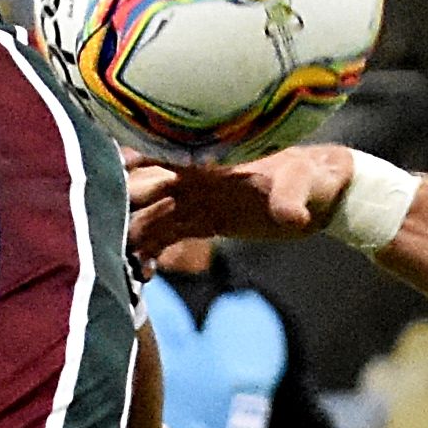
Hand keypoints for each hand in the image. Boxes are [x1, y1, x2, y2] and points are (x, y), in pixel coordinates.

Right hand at [124, 143, 353, 259]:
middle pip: (144, 187)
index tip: (110, 180)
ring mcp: (197, 199)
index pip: (160, 155)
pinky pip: (168, 235)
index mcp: (209, 158)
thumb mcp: (305, 181)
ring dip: (131, 234)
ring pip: (150, 214)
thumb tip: (292, 215)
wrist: (326, 194)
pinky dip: (151, 251)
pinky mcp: (205, 221)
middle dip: (119, 204)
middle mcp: (195, 176)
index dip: (132, 164)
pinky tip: (142, 272)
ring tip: (115, 262)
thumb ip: (293, 195)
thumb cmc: (315, 176)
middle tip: (101, 232)